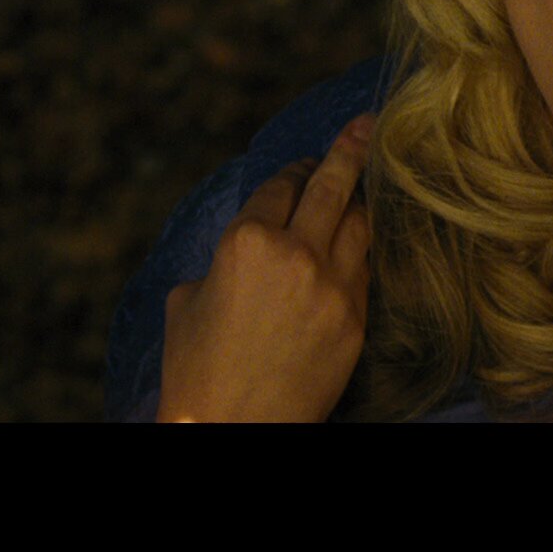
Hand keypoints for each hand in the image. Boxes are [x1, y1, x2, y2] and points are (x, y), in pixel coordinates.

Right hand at [158, 114, 375, 421]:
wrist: (236, 427)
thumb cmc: (197, 370)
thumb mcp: (187, 302)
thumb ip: (220, 262)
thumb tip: (241, 252)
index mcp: (245, 242)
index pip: (279, 187)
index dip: (291, 172)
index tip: (301, 165)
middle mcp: (295, 253)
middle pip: (332, 186)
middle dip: (349, 149)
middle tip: (364, 124)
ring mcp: (333, 285)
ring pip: (360, 223)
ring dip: (360, 201)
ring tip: (365, 184)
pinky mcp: (356, 317)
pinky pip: (366, 268)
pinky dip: (362, 251)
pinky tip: (362, 242)